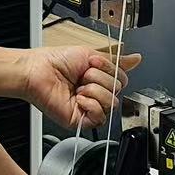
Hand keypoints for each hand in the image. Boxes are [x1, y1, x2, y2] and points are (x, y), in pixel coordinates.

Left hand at [19, 47, 142, 130]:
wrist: (38, 71)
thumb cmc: (56, 61)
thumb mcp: (90, 54)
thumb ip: (116, 60)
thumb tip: (136, 58)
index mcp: (98, 79)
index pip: (122, 79)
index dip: (110, 70)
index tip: (94, 63)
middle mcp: (95, 93)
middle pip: (118, 91)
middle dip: (100, 79)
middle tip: (82, 75)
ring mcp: (88, 107)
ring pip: (111, 103)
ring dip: (94, 90)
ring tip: (79, 87)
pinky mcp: (80, 119)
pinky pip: (99, 117)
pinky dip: (90, 104)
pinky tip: (78, 98)